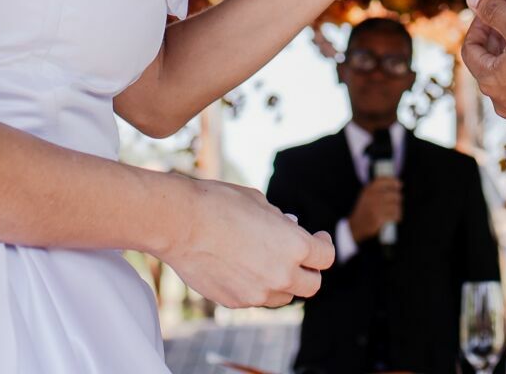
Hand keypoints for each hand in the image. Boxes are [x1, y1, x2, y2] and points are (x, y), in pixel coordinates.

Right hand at [160, 176, 335, 308]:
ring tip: (267, 262)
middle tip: (300, 258)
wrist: (180, 223)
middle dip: (308, 271)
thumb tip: (287, 229)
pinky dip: (255, 287)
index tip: (318, 238)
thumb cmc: (220, 204)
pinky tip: (240, 266)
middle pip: (312, 285)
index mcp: (295, 246)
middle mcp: (281, 275)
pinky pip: (254, 299)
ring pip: (283, 296)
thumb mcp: (260, 203)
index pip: (326, 257)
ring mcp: (257, 293)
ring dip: (282, 282)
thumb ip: (280, 223)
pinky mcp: (234, 301)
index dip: (324, 245)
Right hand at [346, 174, 402, 242]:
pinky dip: (397, 216)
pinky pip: (394, 215)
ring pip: (395, 206)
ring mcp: (375, 209)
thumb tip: (393, 182)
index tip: (399, 184)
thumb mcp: (365, 196)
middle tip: (398, 200)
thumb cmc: (363, 210)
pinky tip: (395, 217)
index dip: (393, 181)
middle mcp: (371, 198)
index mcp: (368, 190)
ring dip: (398, 208)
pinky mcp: (379, 219)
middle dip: (398, 197)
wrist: (355, 226)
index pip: (383, 181)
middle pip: (393, 194)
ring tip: (396, 210)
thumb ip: (376, 188)